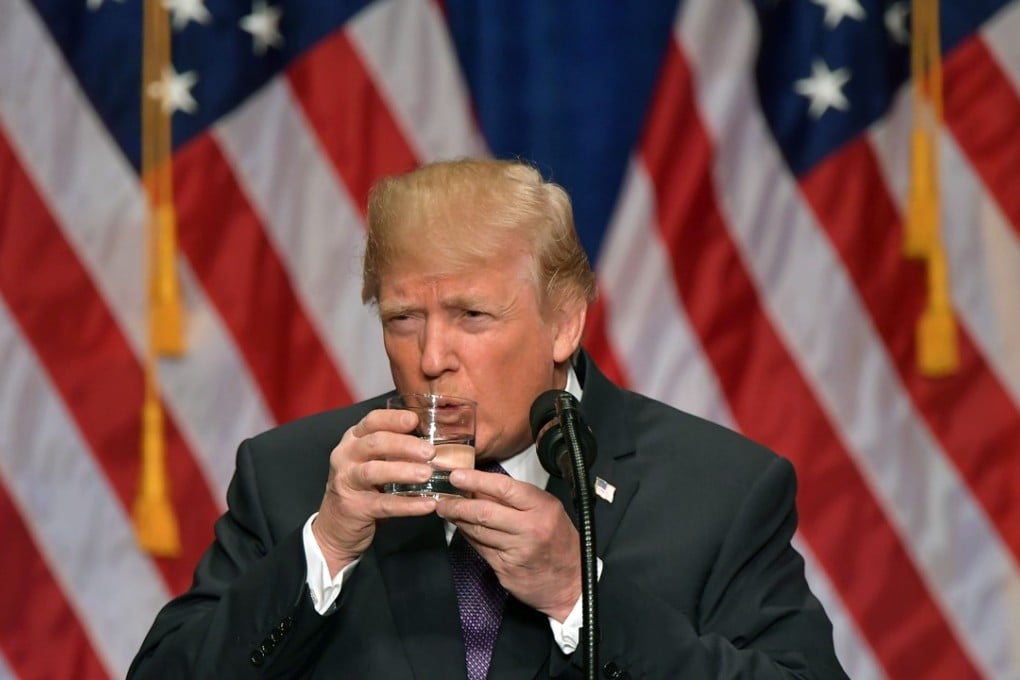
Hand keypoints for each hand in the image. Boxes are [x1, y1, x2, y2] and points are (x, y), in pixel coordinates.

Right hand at [312, 409, 437, 576]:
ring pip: (374, 471)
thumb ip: (393, 448)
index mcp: (353, 439)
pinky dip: (407, 505)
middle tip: (430, 452)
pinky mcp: (354, 507)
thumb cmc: (362, 486)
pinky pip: (384, 504)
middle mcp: (346, 456)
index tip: (415, 420)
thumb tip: (432, 439)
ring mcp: (347, 482)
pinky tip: (427, 504)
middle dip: (404, 445)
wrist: (336, 525)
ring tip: (427, 474)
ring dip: (403, 471)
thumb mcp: (371, 460)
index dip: (393, 419)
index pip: (372, 421)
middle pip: (374, 443)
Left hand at [435, 468, 580, 621]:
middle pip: (484, 511)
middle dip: (458, 504)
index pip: (504, 488)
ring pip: (478, 531)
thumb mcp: (546, 510)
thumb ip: (517, 499)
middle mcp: (530, 528)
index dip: (476, 480)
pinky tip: (462, 529)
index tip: (456, 476)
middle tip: (442, 499)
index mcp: (542, 508)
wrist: (572, 582)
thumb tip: (481, 486)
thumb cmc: (559, 541)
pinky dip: (468, 537)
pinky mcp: (506, 569)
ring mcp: (517, 551)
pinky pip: (480, 549)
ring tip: (448, 511)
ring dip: (459, 520)